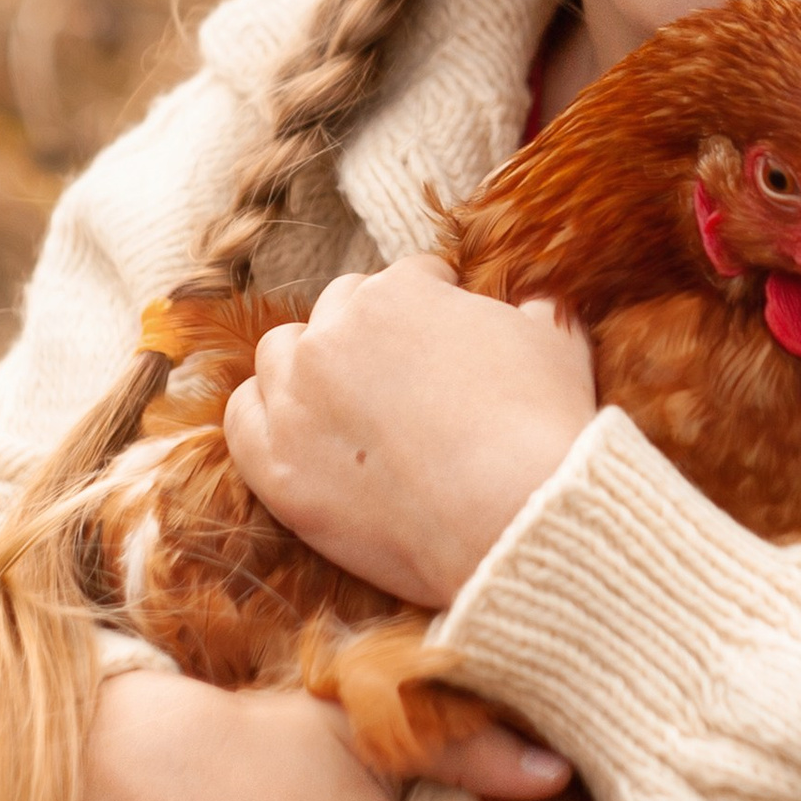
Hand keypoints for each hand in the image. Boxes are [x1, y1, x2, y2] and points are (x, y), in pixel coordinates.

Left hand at [224, 255, 596, 609]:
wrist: (517, 520)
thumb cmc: (543, 429)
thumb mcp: (557, 345)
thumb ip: (537, 311)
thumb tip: (533, 305)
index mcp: (398, 293)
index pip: (408, 280)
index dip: (435, 306)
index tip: (448, 339)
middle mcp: (334, 334)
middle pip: (339, 311)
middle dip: (370, 334)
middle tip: (402, 379)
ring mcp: (298, 400)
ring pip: (281, 355)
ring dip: (308, 366)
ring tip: (347, 402)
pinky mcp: (277, 467)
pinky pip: (243, 416)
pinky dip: (265, 414)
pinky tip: (295, 430)